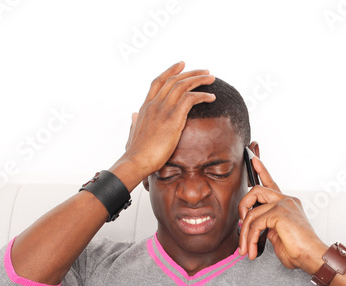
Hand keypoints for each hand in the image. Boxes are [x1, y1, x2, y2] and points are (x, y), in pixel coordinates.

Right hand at [112, 62, 214, 188]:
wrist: (136, 161)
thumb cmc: (135, 153)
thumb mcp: (133, 133)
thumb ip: (134, 122)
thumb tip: (133, 115)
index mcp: (145, 107)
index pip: (158, 82)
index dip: (170, 71)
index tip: (182, 64)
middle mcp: (154, 104)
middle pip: (173, 80)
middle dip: (191, 73)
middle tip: (204, 71)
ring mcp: (163, 110)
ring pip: (183, 85)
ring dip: (199, 80)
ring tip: (211, 79)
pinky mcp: (173, 119)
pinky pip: (190, 99)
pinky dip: (202, 95)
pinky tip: (211, 97)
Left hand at [237, 155, 326, 272]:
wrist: (311, 257)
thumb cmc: (298, 250)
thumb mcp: (277, 235)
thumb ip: (266, 226)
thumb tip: (251, 226)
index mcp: (287, 204)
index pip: (272, 184)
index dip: (262, 171)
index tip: (253, 160)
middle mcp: (286, 201)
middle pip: (256, 190)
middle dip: (243, 206)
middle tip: (241, 225)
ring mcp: (284, 205)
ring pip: (252, 212)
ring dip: (245, 234)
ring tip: (246, 249)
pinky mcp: (280, 213)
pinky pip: (255, 223)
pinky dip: (251, 239)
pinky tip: (253, 249)